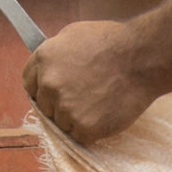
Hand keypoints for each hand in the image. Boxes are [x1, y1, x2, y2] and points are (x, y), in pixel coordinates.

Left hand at [23, 20, 159, 142]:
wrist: (143, 58)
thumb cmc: (114, 42)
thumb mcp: (74, 34)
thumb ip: (56, 54)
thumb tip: (48, 67)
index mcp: (44, 59)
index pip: (29, 84)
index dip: (42, 89)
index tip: (52, 93)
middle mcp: (49, 84)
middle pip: (45, 107)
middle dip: (59, 105)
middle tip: (83, 99)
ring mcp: (66, 108)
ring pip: (62, 124)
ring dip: (76, 119)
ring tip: (99, 104)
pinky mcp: (84, 127)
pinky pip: (80, 137)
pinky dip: (91, 131)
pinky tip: (105, 114)